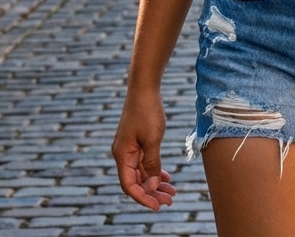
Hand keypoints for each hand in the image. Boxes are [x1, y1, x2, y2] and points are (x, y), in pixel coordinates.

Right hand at [112, 91, 175, 210]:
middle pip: (136, 181)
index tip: (158, 206)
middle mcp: (123, 154)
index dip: (143, 198)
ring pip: (142, 172)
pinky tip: (165, 176)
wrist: (145, 87)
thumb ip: (152, 164)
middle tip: (170, 200)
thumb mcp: (152, 140)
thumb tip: (152, 187)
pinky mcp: (136, 142)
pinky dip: (154, 170)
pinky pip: (144, 162)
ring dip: (155, 183)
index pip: (130, 185)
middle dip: (152, 193)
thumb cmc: (147, 111)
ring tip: (172, 191)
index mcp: (122, 155)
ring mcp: (130, 148)